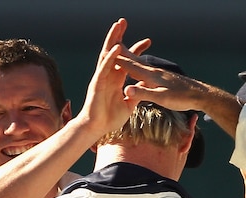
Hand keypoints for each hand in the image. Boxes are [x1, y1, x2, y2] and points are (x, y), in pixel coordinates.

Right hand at [75, 18, 150, 136]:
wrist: (96, 128)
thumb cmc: (110, 119)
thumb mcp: (129, 105)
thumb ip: (136, 94)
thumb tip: (144, 86)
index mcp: (116, 80)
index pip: (128, 60)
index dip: (136, 50)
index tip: (148, 41)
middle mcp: (108, 76)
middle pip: (115, 52)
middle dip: (119, 36)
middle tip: (124, 21)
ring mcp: (102, 78)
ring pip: (107, 54)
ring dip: (113, 39)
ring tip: (118, 26)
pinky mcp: (97, 83)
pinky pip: (105, 67)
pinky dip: (111, 57)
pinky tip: (117, 47)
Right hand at [117, 53, 241, 134]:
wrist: (200, 95)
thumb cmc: (181, 98)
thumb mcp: (161, 98)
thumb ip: (143, 93)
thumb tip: (126, 89)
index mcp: (149, 75)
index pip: (129, 66)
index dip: (116, 60)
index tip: (103, 54)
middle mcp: (152, 71)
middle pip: (133, 60)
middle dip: (121, 51)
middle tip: (111, 42)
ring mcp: (157, 73)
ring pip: (139, 64)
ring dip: (128, 57)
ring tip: (120, 52)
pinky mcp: (162, 77)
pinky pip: (144, 70)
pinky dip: (136, 66)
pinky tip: (137, 69)